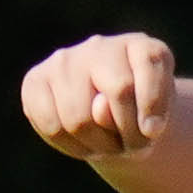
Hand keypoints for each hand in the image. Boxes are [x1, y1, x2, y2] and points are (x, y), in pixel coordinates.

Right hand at [22, 33, 177, 158]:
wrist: (112, 123)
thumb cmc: (142, 119)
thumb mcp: (157, 119)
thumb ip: (143, 110)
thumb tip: (98, 109)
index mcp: (141, 48)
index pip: (150, 64)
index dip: (154, 105)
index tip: (153, 132)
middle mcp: (101, 46)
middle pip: (119, 91)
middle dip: (129, 133)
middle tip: (130, 144)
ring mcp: (65, 60)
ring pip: (79, 118)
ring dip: (98, 146)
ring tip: (106, 144)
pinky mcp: (35, 80)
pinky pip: (51, 126)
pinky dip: (71, 147)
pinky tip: (82, 142)